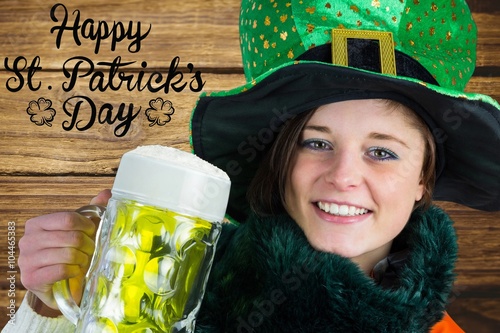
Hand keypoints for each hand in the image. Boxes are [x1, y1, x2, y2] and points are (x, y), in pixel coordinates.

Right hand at [18, 190, 111, 314]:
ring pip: (68, 254)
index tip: (92, 232)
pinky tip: (74, 272)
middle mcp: (27, 240)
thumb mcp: (80, 230)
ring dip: (82, 259)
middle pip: (71, 237)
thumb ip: (91, 211)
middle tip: (90, 251)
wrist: (58, 285)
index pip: (68, 219)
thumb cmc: (69, 254)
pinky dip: (74, 271)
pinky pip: (62, 270)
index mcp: (37, 224)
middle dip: (88, 245)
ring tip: (83, 261)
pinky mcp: (30, 279)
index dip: (86, 226)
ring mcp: (26, 260)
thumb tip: (106, 193)